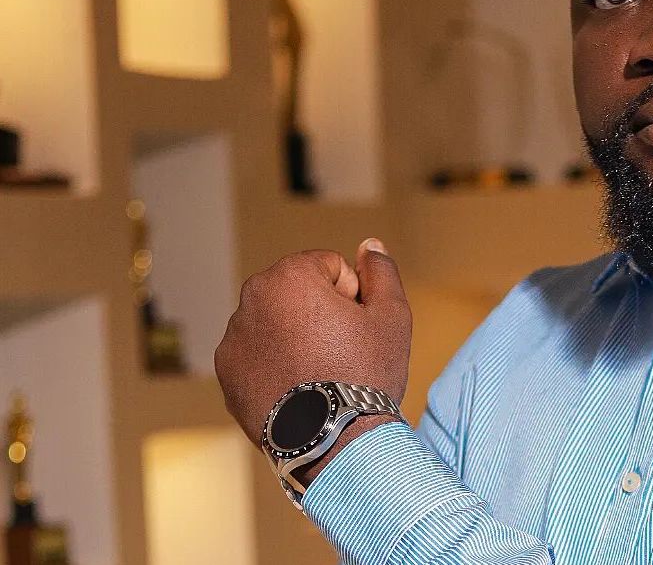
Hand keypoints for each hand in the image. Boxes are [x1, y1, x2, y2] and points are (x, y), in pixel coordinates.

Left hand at [215, 239, 411, 457]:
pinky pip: (258, 355)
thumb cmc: (366, 374)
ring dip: (296, 337)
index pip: (329, 266)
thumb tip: (368, 245)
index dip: (351, 295)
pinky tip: (299, 389)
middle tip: (340, 351)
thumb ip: (380, 271)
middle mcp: (250, 301)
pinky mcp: (226, 375)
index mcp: (288, 277)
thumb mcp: (391, 315)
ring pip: (277, 323)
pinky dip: (276, 364)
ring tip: (319, 374)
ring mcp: (233, 340)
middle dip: (319, 312)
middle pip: (298, 292)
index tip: (355, 328)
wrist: (332, 442)